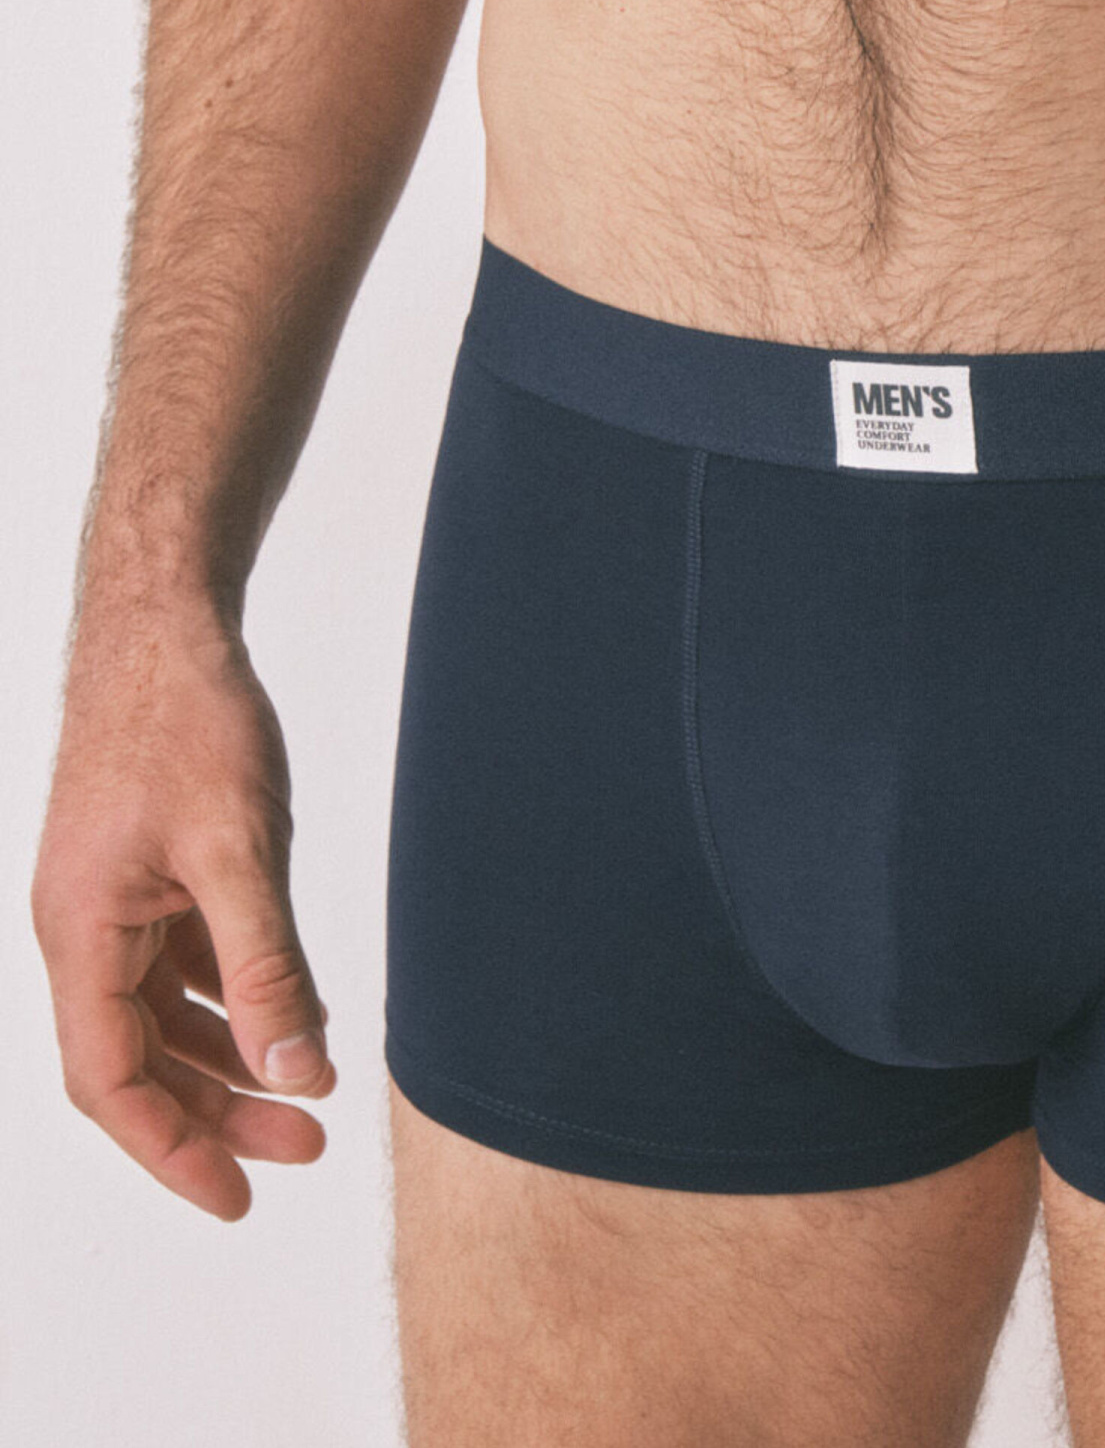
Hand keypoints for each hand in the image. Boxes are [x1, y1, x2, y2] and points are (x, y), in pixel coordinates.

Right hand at [31, 596, 335, 1220]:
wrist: (164, 623)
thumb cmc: (188, 719)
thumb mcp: (238, 848)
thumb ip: (266, 964)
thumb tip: (297, 1070)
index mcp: (80, 934)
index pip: (112, 1082)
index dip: (173, 1148)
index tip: (239, 1197)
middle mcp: (81, 928)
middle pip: (138, 1059)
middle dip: (218, 1110)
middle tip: (306, 1144)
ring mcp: (108, 899)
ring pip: (159, 1013)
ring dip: (227, 1055)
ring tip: (307, 1088)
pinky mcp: (140, 870)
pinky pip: (176, 961)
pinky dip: (227, 995)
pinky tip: (284, 1010)